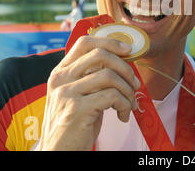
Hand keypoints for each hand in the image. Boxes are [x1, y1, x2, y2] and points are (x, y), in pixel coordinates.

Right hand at [36, 35, 140, 150]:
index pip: (85, 42)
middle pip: (100, 55)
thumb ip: (92, 77)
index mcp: (61, 71)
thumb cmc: (75, 124)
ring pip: (109, 76)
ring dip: (128, 90)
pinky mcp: (76, 109)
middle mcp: (60, 78)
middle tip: (135, 83)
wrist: (59, 153)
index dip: (109, 42)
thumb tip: (123, 63)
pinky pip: (112, 96)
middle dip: (125, 67)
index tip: (128, 49)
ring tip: (129, 104)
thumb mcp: (80, 95)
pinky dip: (124, 105)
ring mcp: (66, 93)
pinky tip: (123, 115)